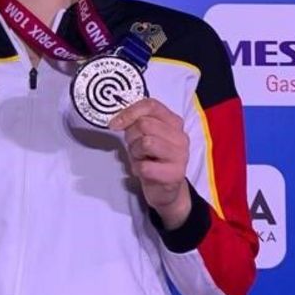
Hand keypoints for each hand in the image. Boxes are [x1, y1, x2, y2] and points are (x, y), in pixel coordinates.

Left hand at [109, 98, 190, 228]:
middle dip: (131, 136)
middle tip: (134, 147)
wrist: (165, 189)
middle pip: (145, 124)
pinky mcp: (175, 174)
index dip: (129, 112)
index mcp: (174, 122)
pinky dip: (138, 169)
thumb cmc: (151, 158)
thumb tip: (117, 119)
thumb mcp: (144, 135)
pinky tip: (144, 171)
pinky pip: (145, 166)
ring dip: (135, 152)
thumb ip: (135, 122)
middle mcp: (180, 137)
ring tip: (140, 158)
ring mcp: (180, 156)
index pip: (151, 105)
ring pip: (146, 142)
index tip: (114, 124)